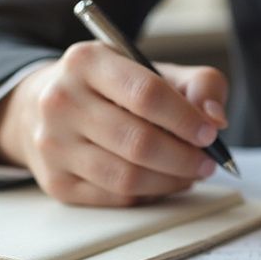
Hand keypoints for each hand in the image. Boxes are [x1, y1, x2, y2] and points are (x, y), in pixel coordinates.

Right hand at [0, 42, 228, 205]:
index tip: (211, 133)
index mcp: (86, 62)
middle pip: (138, 142)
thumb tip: (216, 119)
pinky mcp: (56, 182)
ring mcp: (53, 145)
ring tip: (190, 173)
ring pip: (126, 177)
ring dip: (171, 181)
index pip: (146, 94)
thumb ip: (198, 85)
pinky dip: (149, 194)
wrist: (44, 107)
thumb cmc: (113, 89)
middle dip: (184, 158)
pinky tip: (162, 182)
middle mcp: (61, 101)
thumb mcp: (154, 70)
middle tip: (208, 162)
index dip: (186, 119)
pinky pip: (115, 197)